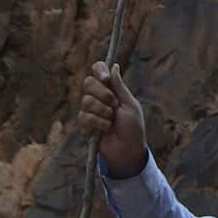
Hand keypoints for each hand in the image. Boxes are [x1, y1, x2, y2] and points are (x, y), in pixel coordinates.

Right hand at [76, 61, 146, 178]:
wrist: (128, 150)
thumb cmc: (133, 129)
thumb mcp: (130, 105)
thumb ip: (120, 87)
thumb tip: (114, 66)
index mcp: (110, 90)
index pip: (97, 71)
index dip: (99, 70)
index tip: (105, 78)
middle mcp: (97, 97)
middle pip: (88, 83)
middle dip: (103, 95)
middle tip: (114, 106)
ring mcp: (89, 110)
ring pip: (86, 101)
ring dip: (103, 112)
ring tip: (112, 122)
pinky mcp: (84, 124)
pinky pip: (84, 117)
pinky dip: (98, 124)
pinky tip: (104, 130)